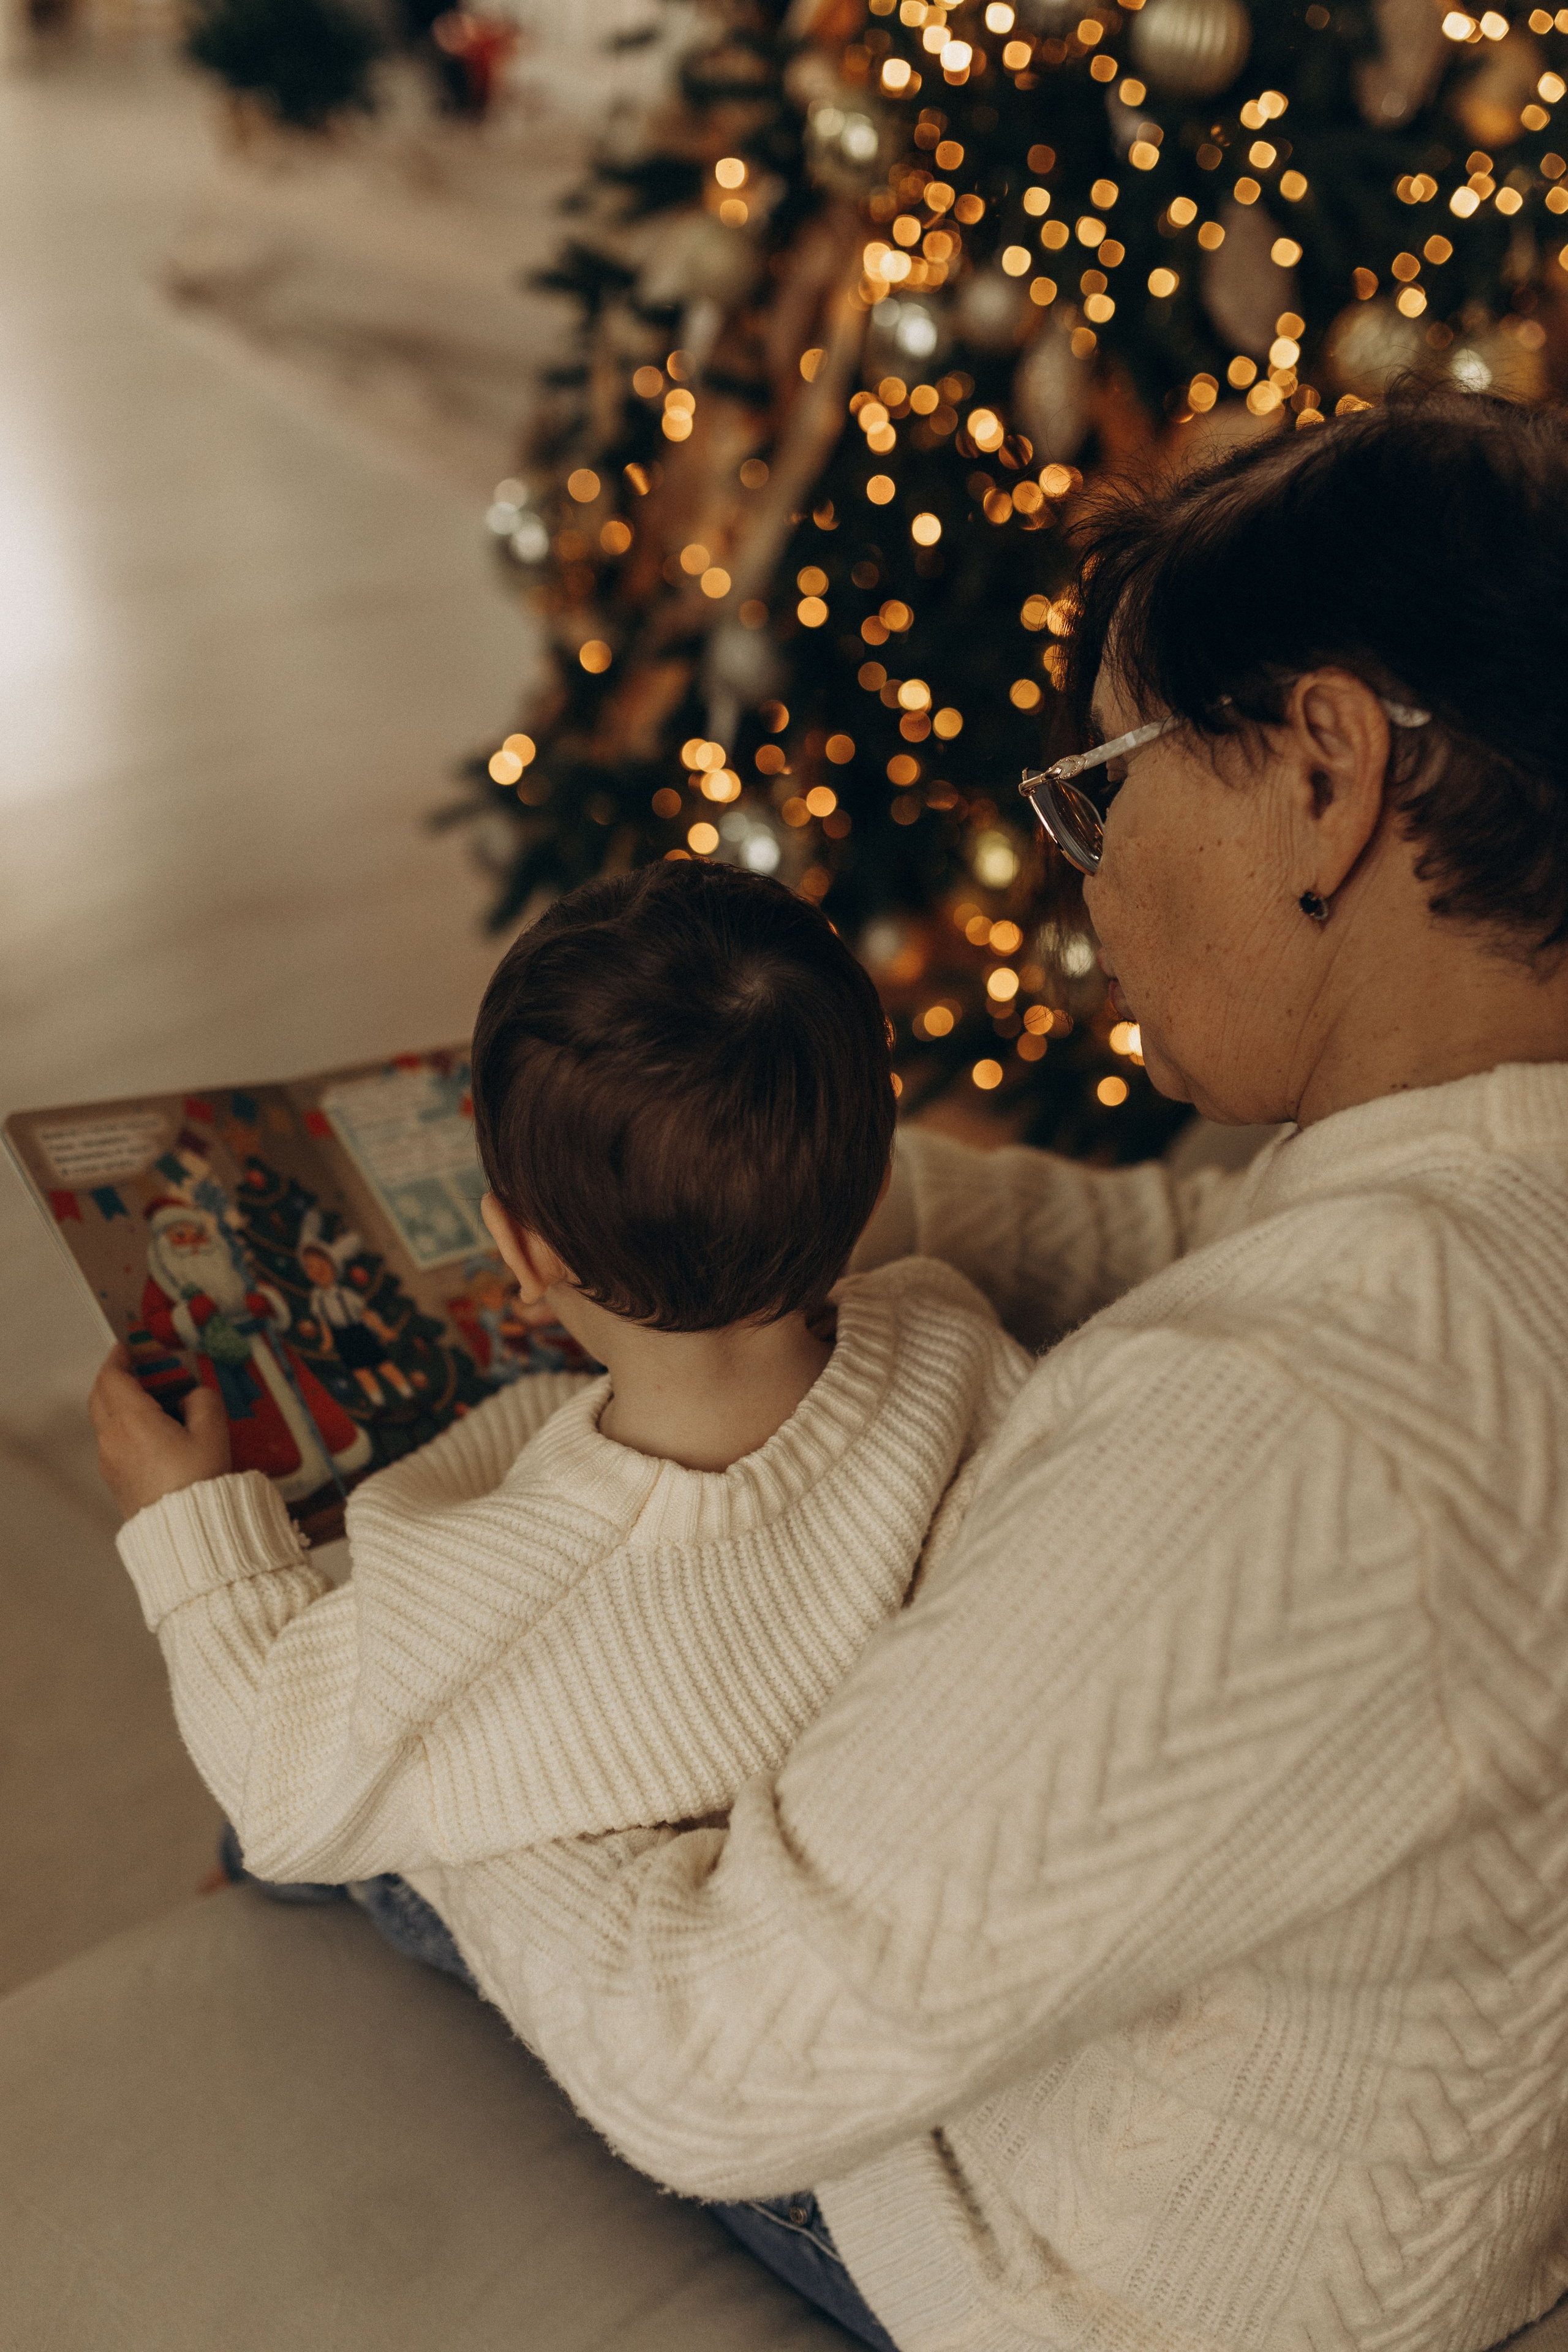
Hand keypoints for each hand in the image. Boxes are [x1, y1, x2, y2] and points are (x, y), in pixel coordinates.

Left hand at [89, 1346, 231, 1521]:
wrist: (186, 1533)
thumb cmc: (198, 1483)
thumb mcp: (213, 1433)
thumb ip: (203, 1401)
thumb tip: (192, 1397)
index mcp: (132, 1420)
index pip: (112, 1377)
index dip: (118, 1358)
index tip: (126, 1348)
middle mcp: (112, 1438)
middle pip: (100, 1396)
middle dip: (114, 1377)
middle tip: (136, 1368)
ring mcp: (110, 1462)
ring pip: (104, 1420)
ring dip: (119, 1403)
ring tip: (150, 1400)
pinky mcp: (115, 1480)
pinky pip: (112, 1442)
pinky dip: (123, 1426)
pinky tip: (152, 1432)